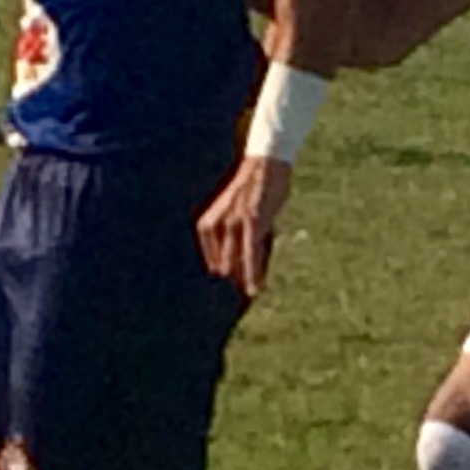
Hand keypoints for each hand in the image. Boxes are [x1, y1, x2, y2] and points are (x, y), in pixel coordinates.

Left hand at [197, 156, 291, 297]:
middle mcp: (214, 224)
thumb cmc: (251, 192)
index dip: (218, 282)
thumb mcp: (231, 217)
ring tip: (248, 299)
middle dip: (230, 286)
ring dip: (243, 283)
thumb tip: (231, 272)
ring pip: (235, 265)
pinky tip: (254, 290)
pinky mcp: (252, 222)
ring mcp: (233, 223)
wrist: (265, 165)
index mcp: (205, 225)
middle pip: (222, 268)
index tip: (218, 301)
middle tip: (235, 305)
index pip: (210, 264)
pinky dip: (253, 274)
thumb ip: (229, 242)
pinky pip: (250, 255)